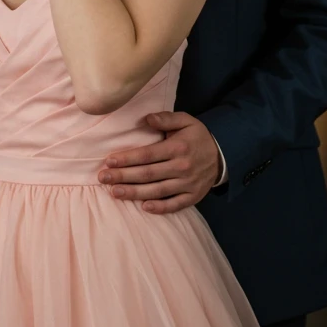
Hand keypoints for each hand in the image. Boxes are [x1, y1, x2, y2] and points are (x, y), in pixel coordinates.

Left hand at [98, 111, 221, 212]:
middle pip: (147, 174)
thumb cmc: (198, 136)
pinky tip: (144, 207)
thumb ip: (166, 118)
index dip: (127, 159)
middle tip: (103, 178)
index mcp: (177, 147)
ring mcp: (188, 184)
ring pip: (157, 191)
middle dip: (123, 176)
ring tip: (114, 193)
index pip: (146, 155)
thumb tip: (147, 118)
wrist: (223, 154)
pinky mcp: (193, 196)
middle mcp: (182, 167)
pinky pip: (175, 204)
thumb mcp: (186, 120)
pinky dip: (160, 207)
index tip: (109, 161)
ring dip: (134, 193)